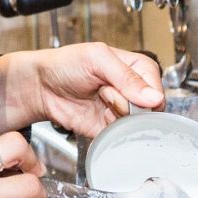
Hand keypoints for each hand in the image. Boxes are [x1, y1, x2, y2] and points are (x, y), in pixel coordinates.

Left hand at [0, 43, 163, 138]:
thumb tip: (154, 97)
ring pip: (136, 125)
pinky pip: (122, 137)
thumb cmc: (66, 64)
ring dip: (116, 116)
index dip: (143, 94)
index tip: (121, 89)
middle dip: (126, 104)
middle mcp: (132, 90)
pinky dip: (113, 132)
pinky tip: (98, 117)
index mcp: (136, 67)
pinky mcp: (110, 128)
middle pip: (148, 109)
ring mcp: (122, 110)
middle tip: (104, 93)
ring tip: (98, 100)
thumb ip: (126, 77)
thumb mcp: (97, 59)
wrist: (41, 86)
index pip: (157, 87)